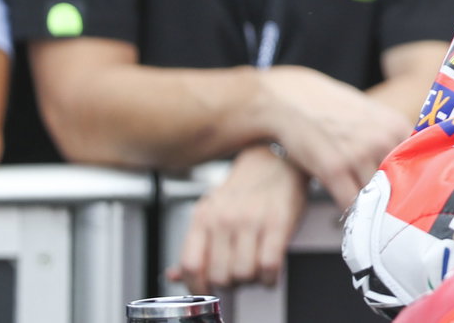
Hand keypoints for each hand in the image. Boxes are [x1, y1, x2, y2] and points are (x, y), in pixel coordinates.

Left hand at [168, 144, 306, 293]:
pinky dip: (270, 277)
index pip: (191, 264)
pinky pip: (269, 265)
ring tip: (256, 273)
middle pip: (220, 275)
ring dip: (252, 281)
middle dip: (231, 284)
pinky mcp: (278, 222)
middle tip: (238, 278)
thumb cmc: (245, 189)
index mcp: (204, 216)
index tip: (207, 292)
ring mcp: (251, 220)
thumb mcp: (212, 212)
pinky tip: (270, 272)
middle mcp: (225, 218)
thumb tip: (174, 275)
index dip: (197, 286)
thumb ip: (195, 246)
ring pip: (244, 273)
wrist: (277, 161)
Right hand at [256, 66, 411, 208]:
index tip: (409, 194)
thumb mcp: (374, 114)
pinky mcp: (333, 168)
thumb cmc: (335, 109)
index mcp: (396, 126)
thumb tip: (413, 165)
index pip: (417, 165)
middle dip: (393, 197)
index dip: (412, 182)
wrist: (293, 100)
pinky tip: (351, 210)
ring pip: (375, 195)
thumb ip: (393, 138)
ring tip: (369, 210)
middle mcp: (381, 140)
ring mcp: (357, 154)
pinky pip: (351, 201)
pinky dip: (352, 210)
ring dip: (371, 206)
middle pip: (398, 183)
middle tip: (388, 207)